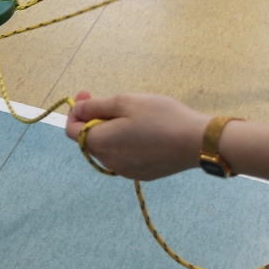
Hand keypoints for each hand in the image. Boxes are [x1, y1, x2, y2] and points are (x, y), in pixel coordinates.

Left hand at [65, 91, 212, 180]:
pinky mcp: (142, 174)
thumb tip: (77, 110)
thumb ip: (95, 107)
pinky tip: (143, 132)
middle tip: (110, 102)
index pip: (72, 131)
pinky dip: (125, 143)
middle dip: (93, 119)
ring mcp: (125, 171)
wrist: (197, 142)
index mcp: (100, 144)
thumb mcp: (125, 102)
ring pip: (108, 148)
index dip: (75, 111)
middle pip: (90, 139)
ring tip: (130, 115)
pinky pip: (124, 156)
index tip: (87, 94)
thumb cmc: (160, 117)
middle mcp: (108, 162)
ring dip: (109, 131)